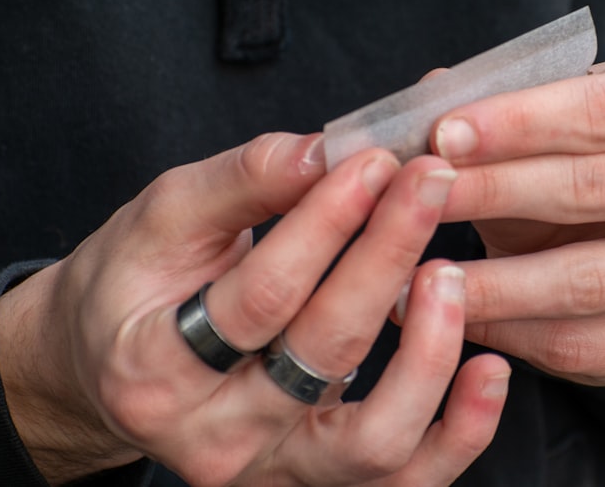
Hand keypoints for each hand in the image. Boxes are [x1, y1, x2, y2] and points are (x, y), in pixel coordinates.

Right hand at [0, 134, 508, 485]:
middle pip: (322, 354)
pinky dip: (461, 432)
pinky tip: (490, 368)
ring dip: (429, 353)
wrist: (115, 367)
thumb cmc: (137, 284)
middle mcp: (214, 438)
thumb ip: (242, 181)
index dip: (326, 223)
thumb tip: (324, 150)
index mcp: (156, 367)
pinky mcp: (323, 484)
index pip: (262, 295)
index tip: (374, 162)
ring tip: (452, 272)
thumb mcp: (164, 218)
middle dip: (386, 255)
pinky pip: (409, 480)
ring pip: (373, 441)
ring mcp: (274, 471)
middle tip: (429, 183)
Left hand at [432, 51, 604, 386]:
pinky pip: (593, 345)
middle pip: (593, 188)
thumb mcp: (566, 116)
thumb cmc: (601, 158)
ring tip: (416, 279)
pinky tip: (463, 320)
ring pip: (588, 279)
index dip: (516, 123)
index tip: (440, 136)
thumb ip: (506, 105)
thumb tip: (428, 92)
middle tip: (415, 203)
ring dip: (491, 283)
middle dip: (491, 193)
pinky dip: (515, 336)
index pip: (603, 107)